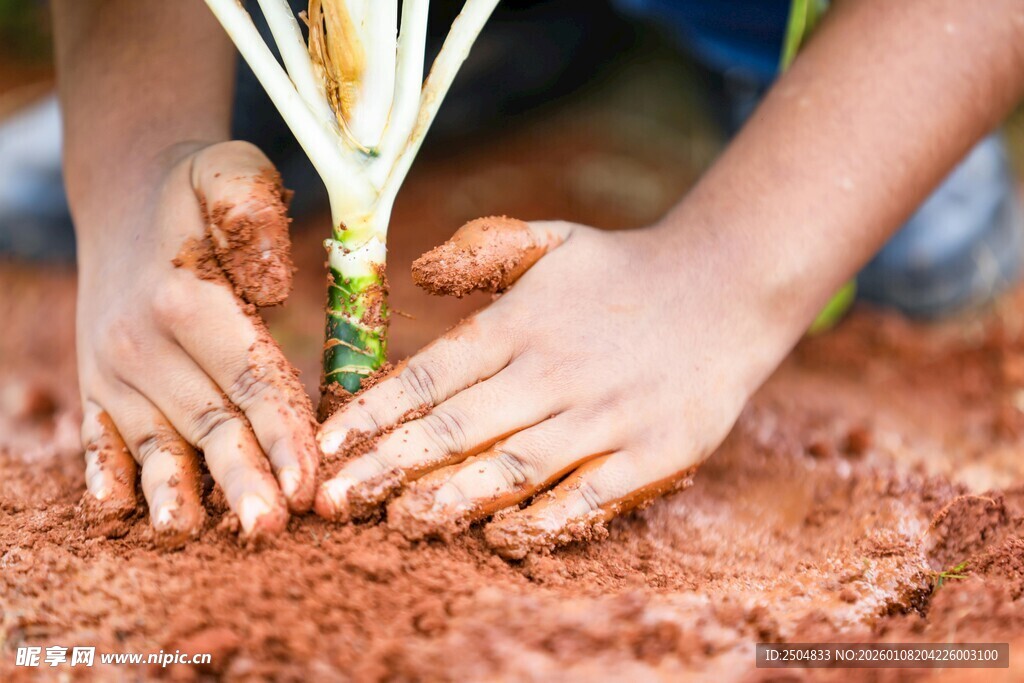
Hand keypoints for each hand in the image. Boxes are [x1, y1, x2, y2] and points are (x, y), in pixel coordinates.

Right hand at [77, 141, 317, 543]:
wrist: (126, 196)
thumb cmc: (196, 191)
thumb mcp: (232, 170)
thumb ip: (253, 212)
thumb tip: (271, 284)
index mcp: (185, 298)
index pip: (248, 374)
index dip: (282, 429)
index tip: (311, 479)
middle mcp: (142, 342)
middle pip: (208, 421)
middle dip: (243, 478)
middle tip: (271, 529)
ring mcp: (114, 370)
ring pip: (156, 440)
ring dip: (174, 492)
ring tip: (186, 536)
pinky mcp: (97, 387)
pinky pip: (99, 438)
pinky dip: (108, 475)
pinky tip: (119, 514)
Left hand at [314, 217, 791, 557]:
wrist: (729, 285)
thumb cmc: (624, 269)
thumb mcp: (552, 239)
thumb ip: (482, 251)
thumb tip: (416, 273)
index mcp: (522, 323)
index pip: (430, 374)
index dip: (372, 413)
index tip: (325, 446)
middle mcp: (555, 371)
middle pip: (456, 428)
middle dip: (387, 468)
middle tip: (331, 502)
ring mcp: (606, 416)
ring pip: (513, 466)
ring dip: (450, 498)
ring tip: (397, 522)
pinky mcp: (653, 452)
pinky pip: (588, 496)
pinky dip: (544, 519)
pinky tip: (500, 536)